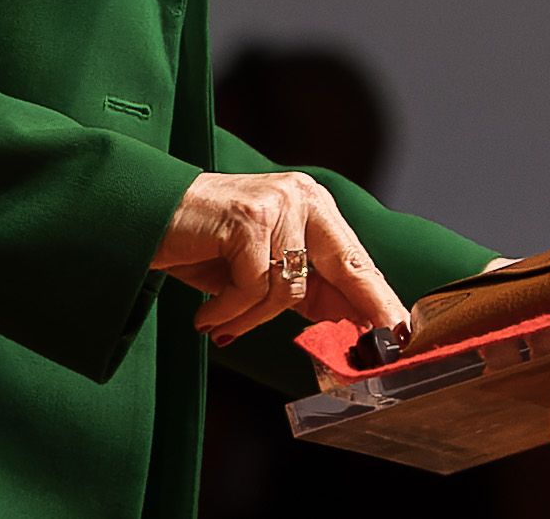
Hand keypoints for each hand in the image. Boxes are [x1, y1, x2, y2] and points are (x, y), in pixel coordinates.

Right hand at [156, 170, 408, 345]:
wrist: (149, 217)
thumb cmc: (206, 246)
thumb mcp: (263, 269)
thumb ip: (305, 289)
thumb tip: (350, 329)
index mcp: (314, 207)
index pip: (357, 259)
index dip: (379, 300)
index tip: (400, 334)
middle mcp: (302, 197)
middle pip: (346, 267)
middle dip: (359, 314)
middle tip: (365, 353)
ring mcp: (277, 204)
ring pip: (288, 289)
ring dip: (249, 317)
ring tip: (217, 319)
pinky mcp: (248, 219)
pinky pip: (252, 287)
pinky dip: (227, 311)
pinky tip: (206, 314)